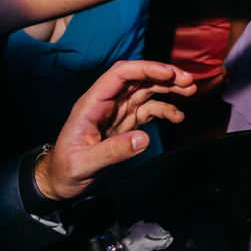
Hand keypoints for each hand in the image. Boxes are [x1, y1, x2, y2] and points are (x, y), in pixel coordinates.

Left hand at [36, 61, 193, 199]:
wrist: (59, 181)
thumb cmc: (65, 169)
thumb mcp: (83, 164)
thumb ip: (112, 151)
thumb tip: (143, 139)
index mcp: (92, 104)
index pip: (120, 75)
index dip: (145, 69)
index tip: (169, 73)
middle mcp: (106, 103)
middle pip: (137, 78)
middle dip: (163, 75)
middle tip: (188, 81)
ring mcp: (117, 112)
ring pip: (146, 90)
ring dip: (168, 87)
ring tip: (190, 90)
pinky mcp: (125, 123)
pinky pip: (148, 110)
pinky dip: (164, 109)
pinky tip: (177, 116)